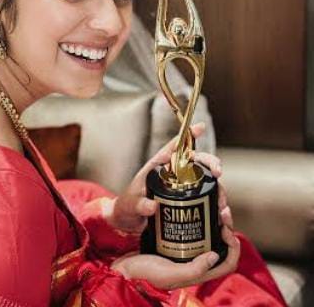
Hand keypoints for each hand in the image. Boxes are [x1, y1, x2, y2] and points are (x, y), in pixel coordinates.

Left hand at [108, 122, 224, 233]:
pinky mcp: (189, 205)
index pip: (174, 149)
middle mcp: (174, 177)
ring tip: (222, 206)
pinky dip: (218, 211)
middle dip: (211, 165)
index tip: (200, 127)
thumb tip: (151, 206)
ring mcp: (183, 191)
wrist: (128, 223)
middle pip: (197, 164)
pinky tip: (224, 220)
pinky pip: (207, 204)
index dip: (187, 136)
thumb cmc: (127, 207)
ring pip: (207, 185)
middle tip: (218, 173)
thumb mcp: (130, 205)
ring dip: (218, 192)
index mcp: (158, 168)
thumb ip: (139, 205)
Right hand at [110, 217, 239, 289]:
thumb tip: (216, 255)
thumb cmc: (144, 274)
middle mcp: (197, 261)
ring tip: (212, 202)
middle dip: (225, 225)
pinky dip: (197, 217)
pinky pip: (192, 228)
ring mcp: (186, 251)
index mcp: (200, 272)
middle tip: (221, 207)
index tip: (225, 227)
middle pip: (221, 243)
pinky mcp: (174, 241)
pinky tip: (192, 204)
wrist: (124, 268)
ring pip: (209, 233)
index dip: (233, 245)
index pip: (229, 261)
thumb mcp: (170, 274)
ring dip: (214, 218)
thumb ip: (194, 269)